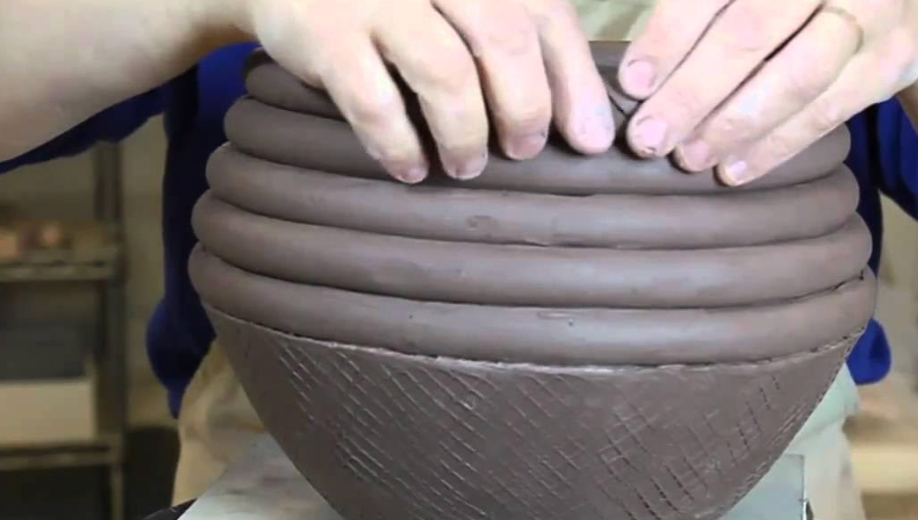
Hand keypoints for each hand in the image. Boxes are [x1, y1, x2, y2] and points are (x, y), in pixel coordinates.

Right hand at [231, 0, 614, 182]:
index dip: (575, 80)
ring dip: (466, 132)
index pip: (545, 12)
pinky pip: (376, 103)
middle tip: (525, 150)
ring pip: (446, 72)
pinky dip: (400, 145)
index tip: (591, 138)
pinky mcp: (326, 33)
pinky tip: (411, 169)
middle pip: (505, 38)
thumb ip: (505, 30)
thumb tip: (578, 114)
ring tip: (468, 167)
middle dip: (526, 106)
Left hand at [617, 0, 917, 184]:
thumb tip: (637, 73)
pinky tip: (732, 169)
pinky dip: (775, 146)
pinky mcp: (892, 62)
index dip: (670, 37)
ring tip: (687, 158)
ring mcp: (872, 13)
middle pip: (752, 34)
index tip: (632, 84)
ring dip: (733, 126)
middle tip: (648, 139)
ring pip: (795, 78)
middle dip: (692, 93)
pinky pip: (827, 112)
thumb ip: (699, 10)